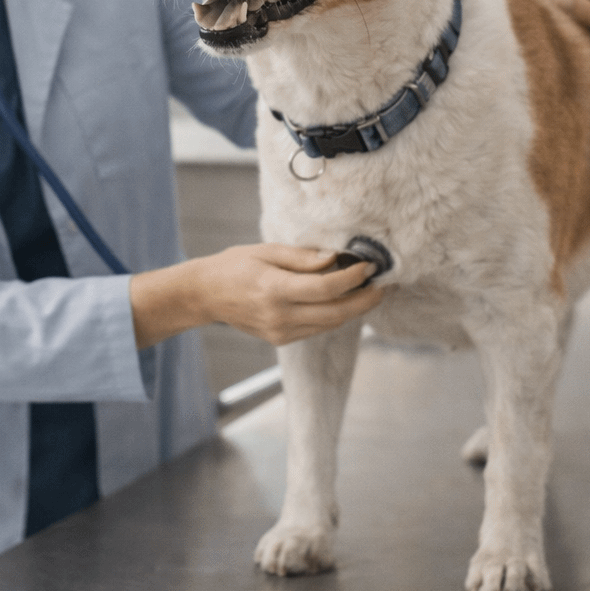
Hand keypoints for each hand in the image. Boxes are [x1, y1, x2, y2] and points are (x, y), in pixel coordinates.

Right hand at [130, 243, 385, 348]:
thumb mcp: (266, 251)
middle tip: (384, 285)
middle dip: (364, 300)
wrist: (205, 295)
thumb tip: (336, 259)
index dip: (353, 278)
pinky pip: (317, 328)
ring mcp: (281, 332)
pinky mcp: (282, 339)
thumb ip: (302, 257)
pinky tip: (344, 301)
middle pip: (336, 313)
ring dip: (353, 309)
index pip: (326, 288)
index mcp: (274, 290)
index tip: (369, 265)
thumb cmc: (234, 266)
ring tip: (370, 291)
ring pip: (330, 324)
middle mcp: (280, 317)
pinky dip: (335, 315)